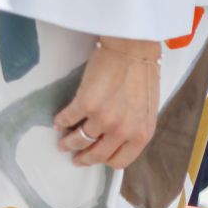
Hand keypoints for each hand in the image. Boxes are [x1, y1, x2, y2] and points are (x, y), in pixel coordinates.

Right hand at [53, 37, 160, 168]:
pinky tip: (59, 121)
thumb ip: (134, 126)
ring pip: (78, 140)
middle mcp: (122, 130)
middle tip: (76, 156)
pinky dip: (60, 122)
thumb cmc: (145, 72)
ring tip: (63, 140)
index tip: (96, 156)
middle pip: (96, 155)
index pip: (119, 161)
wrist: (135, 46)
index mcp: (141, 133)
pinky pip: (67, 119)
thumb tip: (117, 139)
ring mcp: (103, 119)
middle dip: (83, 158)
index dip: (105, 160)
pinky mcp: (86, 104)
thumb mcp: (148, 107)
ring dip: (68, 142)